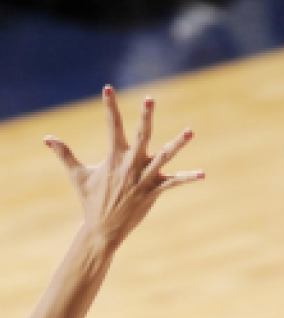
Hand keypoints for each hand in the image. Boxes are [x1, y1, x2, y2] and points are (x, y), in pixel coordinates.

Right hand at [45, 86, 202, 249]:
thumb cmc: (90, 201)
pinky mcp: (154, 192)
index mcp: (113, 158)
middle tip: (150, 99)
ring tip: (190, 131)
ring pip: (164, 157)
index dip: (110, 107)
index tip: (108, 88)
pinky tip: (203, 174)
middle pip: (140, 136)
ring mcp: (144, 178)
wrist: (103, 229)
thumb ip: (65, 155)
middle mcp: (130, 165)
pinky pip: (175, 183)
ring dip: (177, 144)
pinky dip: (188, 178)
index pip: (111, 127)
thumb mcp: (77, 176)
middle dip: (145, 117)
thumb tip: (47, 138)